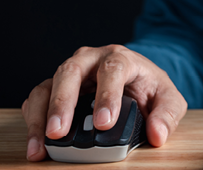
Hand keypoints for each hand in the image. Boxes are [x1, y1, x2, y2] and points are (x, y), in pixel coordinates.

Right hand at [21, 45, 186, 161]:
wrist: (136, 80)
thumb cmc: (150, 88)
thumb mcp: (168, 99)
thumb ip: (167, 114)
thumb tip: (158, 134)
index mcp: (121, 58)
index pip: (113, 69)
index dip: (107, 95)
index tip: (103, 123)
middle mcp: (91, 60)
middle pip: (71, 71)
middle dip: (63, 102)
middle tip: (59, 132)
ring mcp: (70, 72)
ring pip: (48, 85)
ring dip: (42, 115)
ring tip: (41, 144)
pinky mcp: (55, 87)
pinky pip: (37, 99)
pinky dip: (33, 120)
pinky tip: (36, 143)